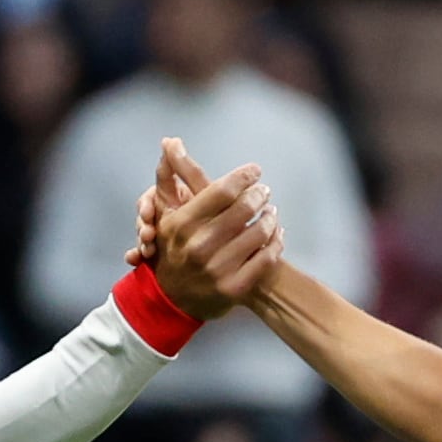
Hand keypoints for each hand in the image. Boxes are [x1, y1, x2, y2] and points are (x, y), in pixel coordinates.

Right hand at [142, 139, 282, 317]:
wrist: (173, 300)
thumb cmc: (173, 248)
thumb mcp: (165, 214)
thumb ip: (168, 177)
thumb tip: (170, 141)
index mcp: (182, 225)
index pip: (222, 190)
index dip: (243, 176)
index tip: (254, 170)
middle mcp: (199, 247)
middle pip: (244, 208)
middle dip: (260, 194)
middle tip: (264, 191)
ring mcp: (218, 270)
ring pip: (259, 232)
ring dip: (271, 217)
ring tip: (271, 211)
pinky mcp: (235, 288)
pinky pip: (267, 258)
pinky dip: (276, 242)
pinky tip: (277, 234)